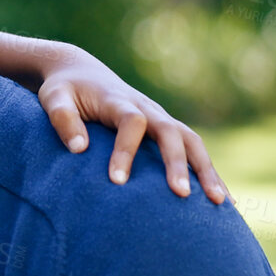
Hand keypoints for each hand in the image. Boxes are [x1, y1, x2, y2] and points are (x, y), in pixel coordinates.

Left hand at [37, 58, 225, 203]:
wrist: (80, 71)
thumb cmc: (64, 90)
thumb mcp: (53, 98)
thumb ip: (62, 119)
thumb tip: (78, 149)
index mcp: (117, 101)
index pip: (131, 123)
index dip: (126, 150)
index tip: (117, 181)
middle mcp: (146, 108)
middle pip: (171, 132)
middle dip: (178, 164)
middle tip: (181, 195)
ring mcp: (160, 118)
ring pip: (192, 141)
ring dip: (207, 170)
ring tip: (219, 203)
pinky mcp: (165, 129)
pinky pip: (193, 150)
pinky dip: (208, 172)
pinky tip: (222, 200)